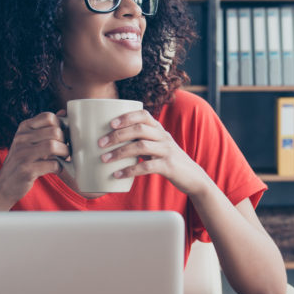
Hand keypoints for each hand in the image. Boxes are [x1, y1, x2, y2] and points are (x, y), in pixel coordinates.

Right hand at [0, 111, 69, 202]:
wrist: (4, 184)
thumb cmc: (22, 160)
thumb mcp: (30, 141)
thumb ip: (45, 128)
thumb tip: (63, 112)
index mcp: (24, 128)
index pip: (48, 117)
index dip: (61, 125)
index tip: (62, 136)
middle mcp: (21, 138)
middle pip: (54, 131)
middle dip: (65, 141)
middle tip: (65, 149)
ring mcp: (22, 154)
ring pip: (53, 146)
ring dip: (64, 153)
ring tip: (64, 158)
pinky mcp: (26, 170)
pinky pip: (52, 164)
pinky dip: (59, 167)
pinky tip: (56, 169)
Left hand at [98, 109, 212, 195]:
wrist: (193, 177)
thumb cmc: (168, 161)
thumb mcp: (158, 147)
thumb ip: (141, 141)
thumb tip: (112, 141)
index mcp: (159, 130)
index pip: (144, 115)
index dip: (127, 116)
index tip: (110, 123)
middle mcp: (164, 137)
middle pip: (139, 129)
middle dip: (118, 135)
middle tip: (100, 143)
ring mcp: (167, 151)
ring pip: (141, 146)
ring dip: (120, 152)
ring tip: (104, 159)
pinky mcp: (168, 167)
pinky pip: (147, 167)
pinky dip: (130, 170)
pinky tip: (118, 175)